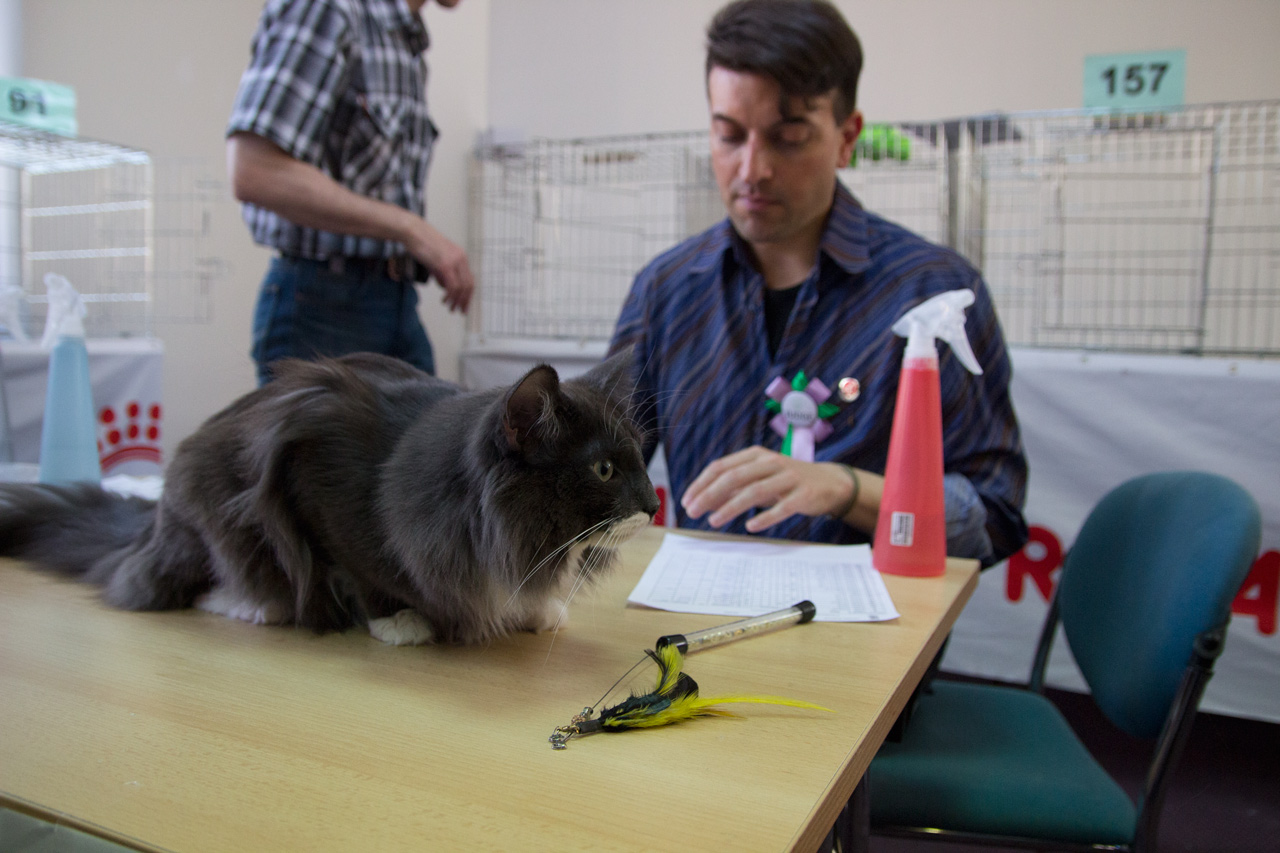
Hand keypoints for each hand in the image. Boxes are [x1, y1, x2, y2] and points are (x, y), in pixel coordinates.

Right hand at [407, 223, 473, 312]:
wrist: (413, 232)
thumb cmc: (421, 243)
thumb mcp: (436, 260)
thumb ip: (442, 274)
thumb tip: (445, 287)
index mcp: (461, 256)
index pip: (469, 279)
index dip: (468, 294)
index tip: (464, 304)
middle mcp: (461, 258)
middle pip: (469, 285)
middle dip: (465, 300)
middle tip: (460, 311)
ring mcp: (454, 262)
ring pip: (461, 287)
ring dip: (456, 300)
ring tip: (450, 308)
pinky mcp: (445, 265)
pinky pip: (452, 285)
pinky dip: (450, 295)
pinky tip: (445, 300)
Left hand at [680, 446, 854, 532]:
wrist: (829, 482)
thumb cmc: (787, 481)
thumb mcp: (760, 478)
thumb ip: (735, 487)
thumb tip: (704, 501)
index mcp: (756, 456)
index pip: (721, 466)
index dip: (701, 483)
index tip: (686, 501)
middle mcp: (771, 463)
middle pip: (734, 477)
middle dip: (709, 494)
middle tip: (693, 512)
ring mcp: (788, 478)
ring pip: (754, 491)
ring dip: (730, 507)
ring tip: (714, 521)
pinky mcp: (804, 495)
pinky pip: (782, 507)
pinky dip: (765, 517)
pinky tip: (750, 526)